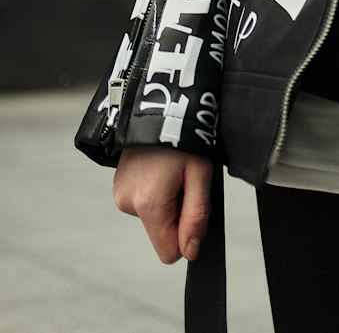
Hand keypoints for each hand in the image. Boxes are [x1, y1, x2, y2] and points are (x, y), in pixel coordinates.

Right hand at [113, 145, 213, 264]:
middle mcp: (128, 204)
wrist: (159, 107)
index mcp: (148, 205)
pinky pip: (143, 203)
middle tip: (185, 181)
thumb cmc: (183, 139)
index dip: (186, 235)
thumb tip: (190, 252)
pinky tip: (160, 168)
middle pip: (162, 232)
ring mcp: (120, 195)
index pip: (169, 251)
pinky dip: (155, 191)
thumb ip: (196, 216)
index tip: (194, 207)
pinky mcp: (119, 187)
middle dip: (178, 213)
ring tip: (172, 169)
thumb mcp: (200, 175)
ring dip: (167, 200)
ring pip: (154, 217)